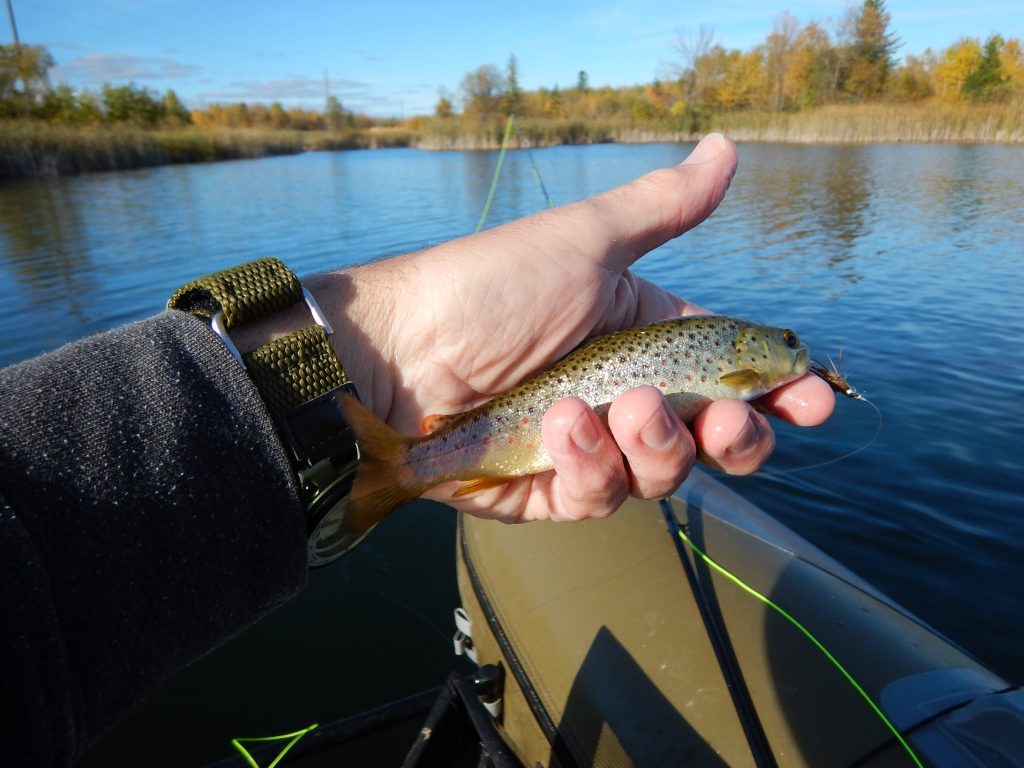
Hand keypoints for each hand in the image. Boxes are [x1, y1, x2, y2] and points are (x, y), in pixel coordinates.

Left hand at [309, 133, 833, 522]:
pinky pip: (600, 498)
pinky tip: (560, 431)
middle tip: (726, 421)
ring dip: (654, 445)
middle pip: (711, 436)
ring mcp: (587, 446)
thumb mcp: (585, 242)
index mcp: (642, 332)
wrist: (395, 357)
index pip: (728, 366)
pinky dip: (589, 467)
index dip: (776, 387)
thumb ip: (664, 209)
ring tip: (617, 408)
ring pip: (663, 474)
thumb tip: (730, 147)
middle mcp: (622, 391)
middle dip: (734, 435)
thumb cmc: (489, 289)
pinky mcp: (550, 489)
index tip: (813, 397)